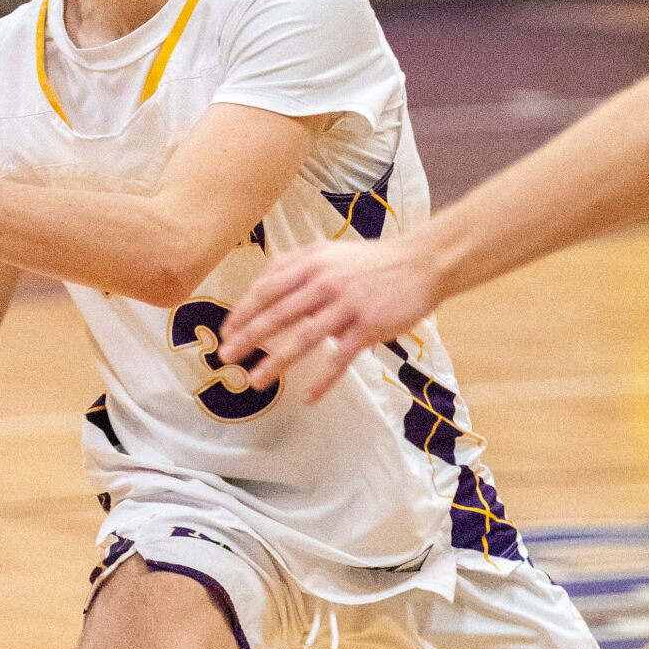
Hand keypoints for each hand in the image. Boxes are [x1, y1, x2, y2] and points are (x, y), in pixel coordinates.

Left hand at [218, 237, 436, 402]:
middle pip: (278, 314)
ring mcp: (347, 307)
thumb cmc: (373, 261)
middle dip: (248, 338)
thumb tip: (262, 280)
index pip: (266, 290)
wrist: (422, 263)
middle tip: (226, 358)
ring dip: (276, 362)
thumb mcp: (330, 251)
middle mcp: (325, 284)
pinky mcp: (368, 328)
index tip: (226, 333)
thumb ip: (295, 262)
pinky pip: (340, 359)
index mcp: (312, 264)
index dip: (242, 313)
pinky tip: (309, 397)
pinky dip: (324, 381)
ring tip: (255, 381)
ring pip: (303, 338)